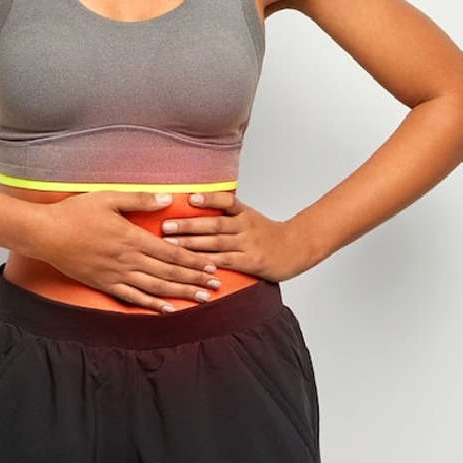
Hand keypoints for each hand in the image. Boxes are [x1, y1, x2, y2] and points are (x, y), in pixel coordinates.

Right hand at [32, 190, 223, 312]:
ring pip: (155, 288)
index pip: (170, 253)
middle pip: (168, 273)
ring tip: (201, 299)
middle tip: (215, 286)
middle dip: (194, 280)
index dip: (193, 261)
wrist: (46, 234)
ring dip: (180, 294)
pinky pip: (133, 298)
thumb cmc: (76, 212)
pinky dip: (152, 304)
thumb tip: (168, 200)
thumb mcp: (109, 198)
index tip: (211, 265)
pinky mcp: (104, 284)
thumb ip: (140, 199)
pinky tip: (167, 309)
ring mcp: (116, 275)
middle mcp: (128, 260)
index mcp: (132, 237)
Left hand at [160, 191, 307, 281]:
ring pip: (216, 243)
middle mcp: (246, 226)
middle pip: (215, 224)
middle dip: (188, 225)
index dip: (209, 199)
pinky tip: (194, 264)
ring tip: (171, 244)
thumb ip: (226, 214)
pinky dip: (209, 263)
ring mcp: (249, 244)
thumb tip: (195, 205)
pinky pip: (226, 262)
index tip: (190, 197)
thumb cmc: (266, 233)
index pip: (226, 201)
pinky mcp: (251, 262)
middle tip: (166, 226)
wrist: (295, 249)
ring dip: (192, 244)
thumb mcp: (250, 217)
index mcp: (244, 213)